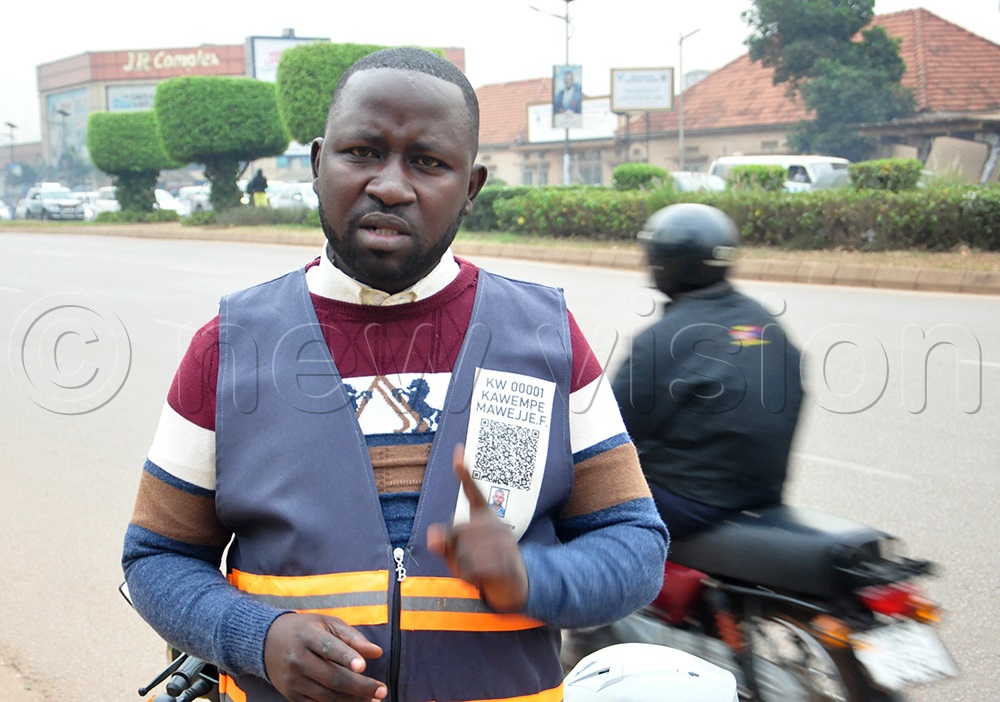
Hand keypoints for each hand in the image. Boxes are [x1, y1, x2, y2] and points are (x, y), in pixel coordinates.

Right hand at [263, 612, 386, 701]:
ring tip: (374, 700)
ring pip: (327, 695)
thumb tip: (377, 652)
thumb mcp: (327, 624)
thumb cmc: (305, 630)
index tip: (363, 666)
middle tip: (382, 690)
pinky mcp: (292, 695)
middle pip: (331, 677)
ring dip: (353, 700)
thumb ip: (353, 637)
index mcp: (307, 636)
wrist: (266, 641)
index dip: (345, 657)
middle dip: (359, 686)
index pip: (328, 647)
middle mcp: (298, 659)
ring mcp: (293, 680)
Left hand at [427, 444, 528, 612]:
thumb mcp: (458, 556)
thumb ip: (444, 545)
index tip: (458, 450)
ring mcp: (503, 541)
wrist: (515, 587)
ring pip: (463, 552)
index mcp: (484, 518)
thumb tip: (432, 535)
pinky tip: (480, 578)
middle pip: (455, 531)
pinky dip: (470, 577)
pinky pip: (473, 566)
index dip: (464, 473)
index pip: (473, 492)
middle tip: (470, 562)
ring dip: (463, 568)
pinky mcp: (506, 560)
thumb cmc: (482, 567)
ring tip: (477, 571)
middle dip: (455, 551)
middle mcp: (494, 524)